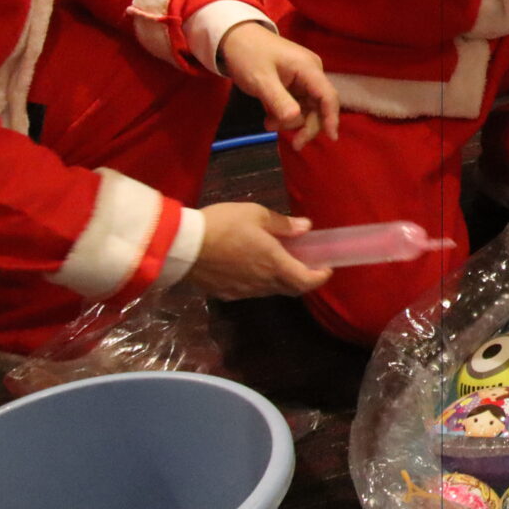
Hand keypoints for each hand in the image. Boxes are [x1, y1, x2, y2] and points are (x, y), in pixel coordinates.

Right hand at [186, 204, 330, 298]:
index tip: (326, 267)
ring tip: (277, 261)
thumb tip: (306, 227)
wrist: (182, 245)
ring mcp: (242, 291)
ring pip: (270, 291)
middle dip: (302, 278)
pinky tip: (250, 267)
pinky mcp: (224, 294)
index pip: (306, 282)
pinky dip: (258, 282)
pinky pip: (249, 291)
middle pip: (290, 289)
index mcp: (274, 264)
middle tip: (305, 262)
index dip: (320, 278)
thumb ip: (283, 224)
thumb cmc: (223, 225)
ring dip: (280, 279)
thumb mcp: (256, 214)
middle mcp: (261, 283)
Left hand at [218, 23, 340, 149]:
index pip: (328, 95)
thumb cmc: (248, 55)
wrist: (234, 37)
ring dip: (291, 121)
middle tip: (293, 144)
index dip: (332, 117)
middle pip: (319, 106)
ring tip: (267, 123)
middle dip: (305, 125)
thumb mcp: (260, 79)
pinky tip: (270, 117)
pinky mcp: (294, 84)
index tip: (331, 138)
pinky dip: (286, 115)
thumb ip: (278, 100)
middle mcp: (311, 73)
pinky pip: (297, 105)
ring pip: (308, 108)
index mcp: (308, 68)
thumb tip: (296, 119)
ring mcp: (303, 79)